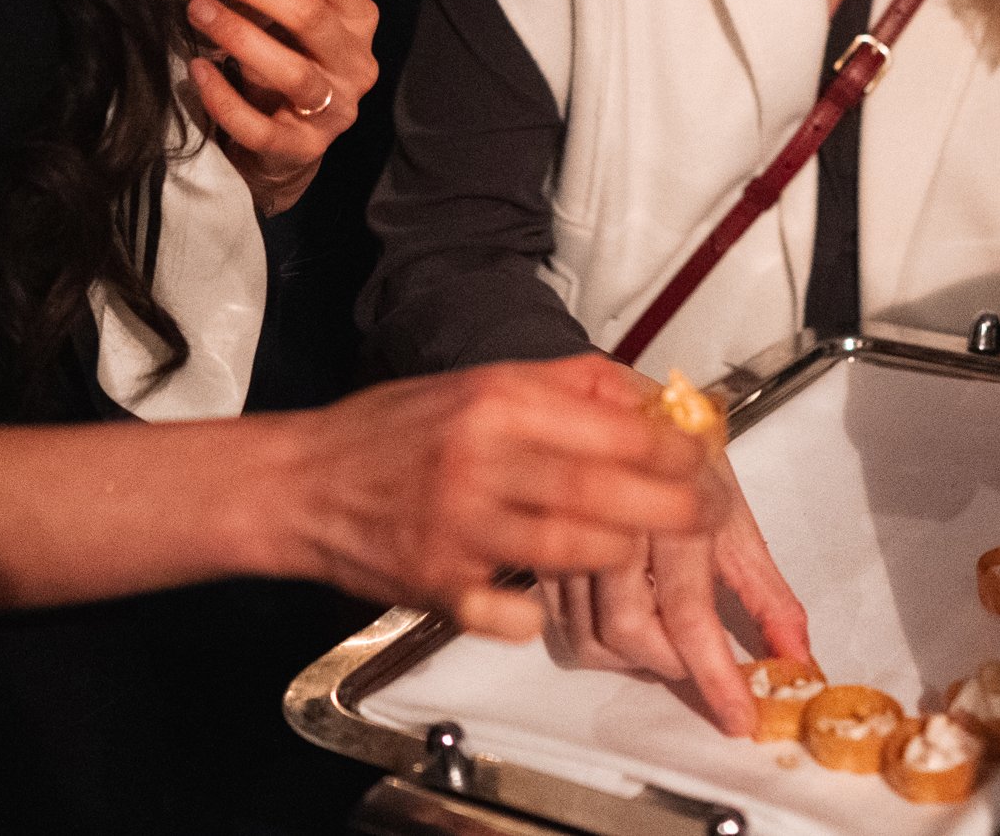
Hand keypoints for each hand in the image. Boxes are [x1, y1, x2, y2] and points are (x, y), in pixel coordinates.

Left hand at [171, 0, 378, 213]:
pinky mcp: (305, 148)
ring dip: (239, 35)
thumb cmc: (283, 62)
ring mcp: (336, 106)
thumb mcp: (280, 14)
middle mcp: (355, 57)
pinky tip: (197, 71)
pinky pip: (261, 125)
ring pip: (291, 69)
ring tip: (194, 9)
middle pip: (307, 10)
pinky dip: (224, 98)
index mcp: (355, 12)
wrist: (288, 147)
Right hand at [270, 356, 718, 638]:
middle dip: (664, 506)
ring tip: (639, 552)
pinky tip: (543, 609)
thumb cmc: (392, 430)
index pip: (605, 424)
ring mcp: (454, 525)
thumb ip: (559, 389)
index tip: (700, 455)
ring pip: (563, 548)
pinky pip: (503, 612)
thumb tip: (641, 392)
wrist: (297, 482)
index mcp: (493, 401)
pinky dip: (530, 616)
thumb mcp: (477, 383)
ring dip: (613, 553)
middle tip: (702, 514)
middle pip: (595, 489)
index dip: (666, 446)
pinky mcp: (432, 582)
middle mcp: (476, 458)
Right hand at [542, 395, 809, 735]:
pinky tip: (626, 619)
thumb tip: (796, 654)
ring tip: (665, 637)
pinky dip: (599, 641)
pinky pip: (563, 624)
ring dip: (635, 658)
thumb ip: (766, 591)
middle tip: (702, 664)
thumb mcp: (735, 513)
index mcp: (677, 508)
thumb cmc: (680, 452)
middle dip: (672, 665)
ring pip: (591, 637)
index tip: (737, 714)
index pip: (692, 612)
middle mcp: (617, 521)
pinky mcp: (542, 550)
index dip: (716, 673)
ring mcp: (571, 535)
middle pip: (632, 631)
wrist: (619, 407)